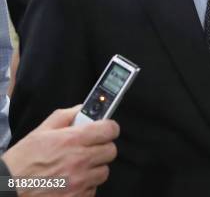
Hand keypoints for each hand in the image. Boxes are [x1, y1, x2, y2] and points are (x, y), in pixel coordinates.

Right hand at [3, 106, 119, 196]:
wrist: (7, 189)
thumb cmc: (21, 162)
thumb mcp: (40, 132)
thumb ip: (65, 116)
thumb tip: (82, 109)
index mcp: (72, 140)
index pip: (110, 129)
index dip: (109, 128)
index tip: (105, 130)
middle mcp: (79, 161)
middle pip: (111, 151)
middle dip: (101, 148)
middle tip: (88, 149)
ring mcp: (80, 182)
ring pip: (103, 172)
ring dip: (94, 169)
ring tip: (77, 168)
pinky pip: (93, 189)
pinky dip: (85, 186)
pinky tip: (71, 182)